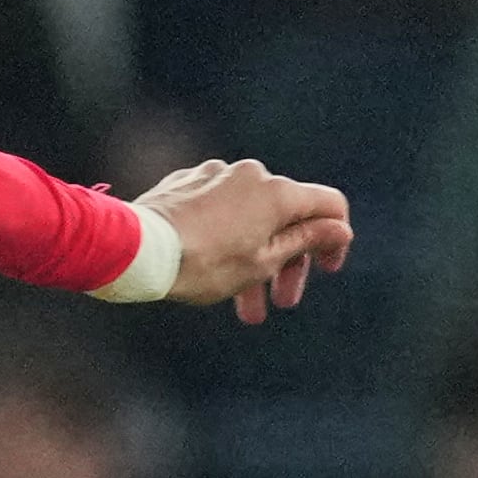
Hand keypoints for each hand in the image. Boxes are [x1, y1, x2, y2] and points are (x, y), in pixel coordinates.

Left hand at [137, 156, 355, 322]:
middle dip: (287, 263)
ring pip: (248, 217)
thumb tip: (339, 229)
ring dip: (252, 258)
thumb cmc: (202, 263)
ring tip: (242, 304)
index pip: (329, 206)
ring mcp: (216, 175)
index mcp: (278, 192)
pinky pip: (218, 209)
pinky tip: (208, 266)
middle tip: (281, 303)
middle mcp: (251, 174)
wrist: (137, 251)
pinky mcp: (186, 183)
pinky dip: (223, 236)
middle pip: (285, 216)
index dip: (334, 239)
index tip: (325, 270)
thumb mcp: (262, 263)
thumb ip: (305, 242)